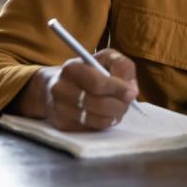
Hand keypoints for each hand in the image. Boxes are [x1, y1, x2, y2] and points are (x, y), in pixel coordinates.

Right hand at [15, 48, 138, 130]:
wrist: (53, 86)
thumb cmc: (86, 70)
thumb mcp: (104, 58)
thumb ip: (121, 65)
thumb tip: (131, 88)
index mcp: (71, 69)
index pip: (98, 83)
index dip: (119, 89)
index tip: (133, 93)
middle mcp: (61, 89)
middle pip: (99, 104)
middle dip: (120, 104)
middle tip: (128, 102)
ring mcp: (60, 109)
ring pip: (98, 119)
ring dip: (115, 115)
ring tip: (119, 107)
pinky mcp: (63, 125)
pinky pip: (93, 128)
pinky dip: (105, 122)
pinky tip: (106, 114)